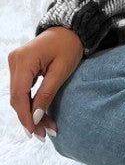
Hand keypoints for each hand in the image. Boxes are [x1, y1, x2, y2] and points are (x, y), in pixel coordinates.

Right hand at [8, 26, 84, 140]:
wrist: (70, 29)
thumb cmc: (69, 46)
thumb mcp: (61, 71)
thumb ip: (47, 93)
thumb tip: (35, 118)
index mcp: (24, 59)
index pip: (19, 94)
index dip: (25, 116)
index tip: (34, 132)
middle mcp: (14, 60)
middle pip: (17, 97)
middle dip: (30, 118)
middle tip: (44, 135)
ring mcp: (15, 63)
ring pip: (19, 96)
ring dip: (30, 112)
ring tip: (45, 129)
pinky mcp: (20, 66)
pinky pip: (22, 89)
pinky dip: (30, 103)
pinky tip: (39, 116)